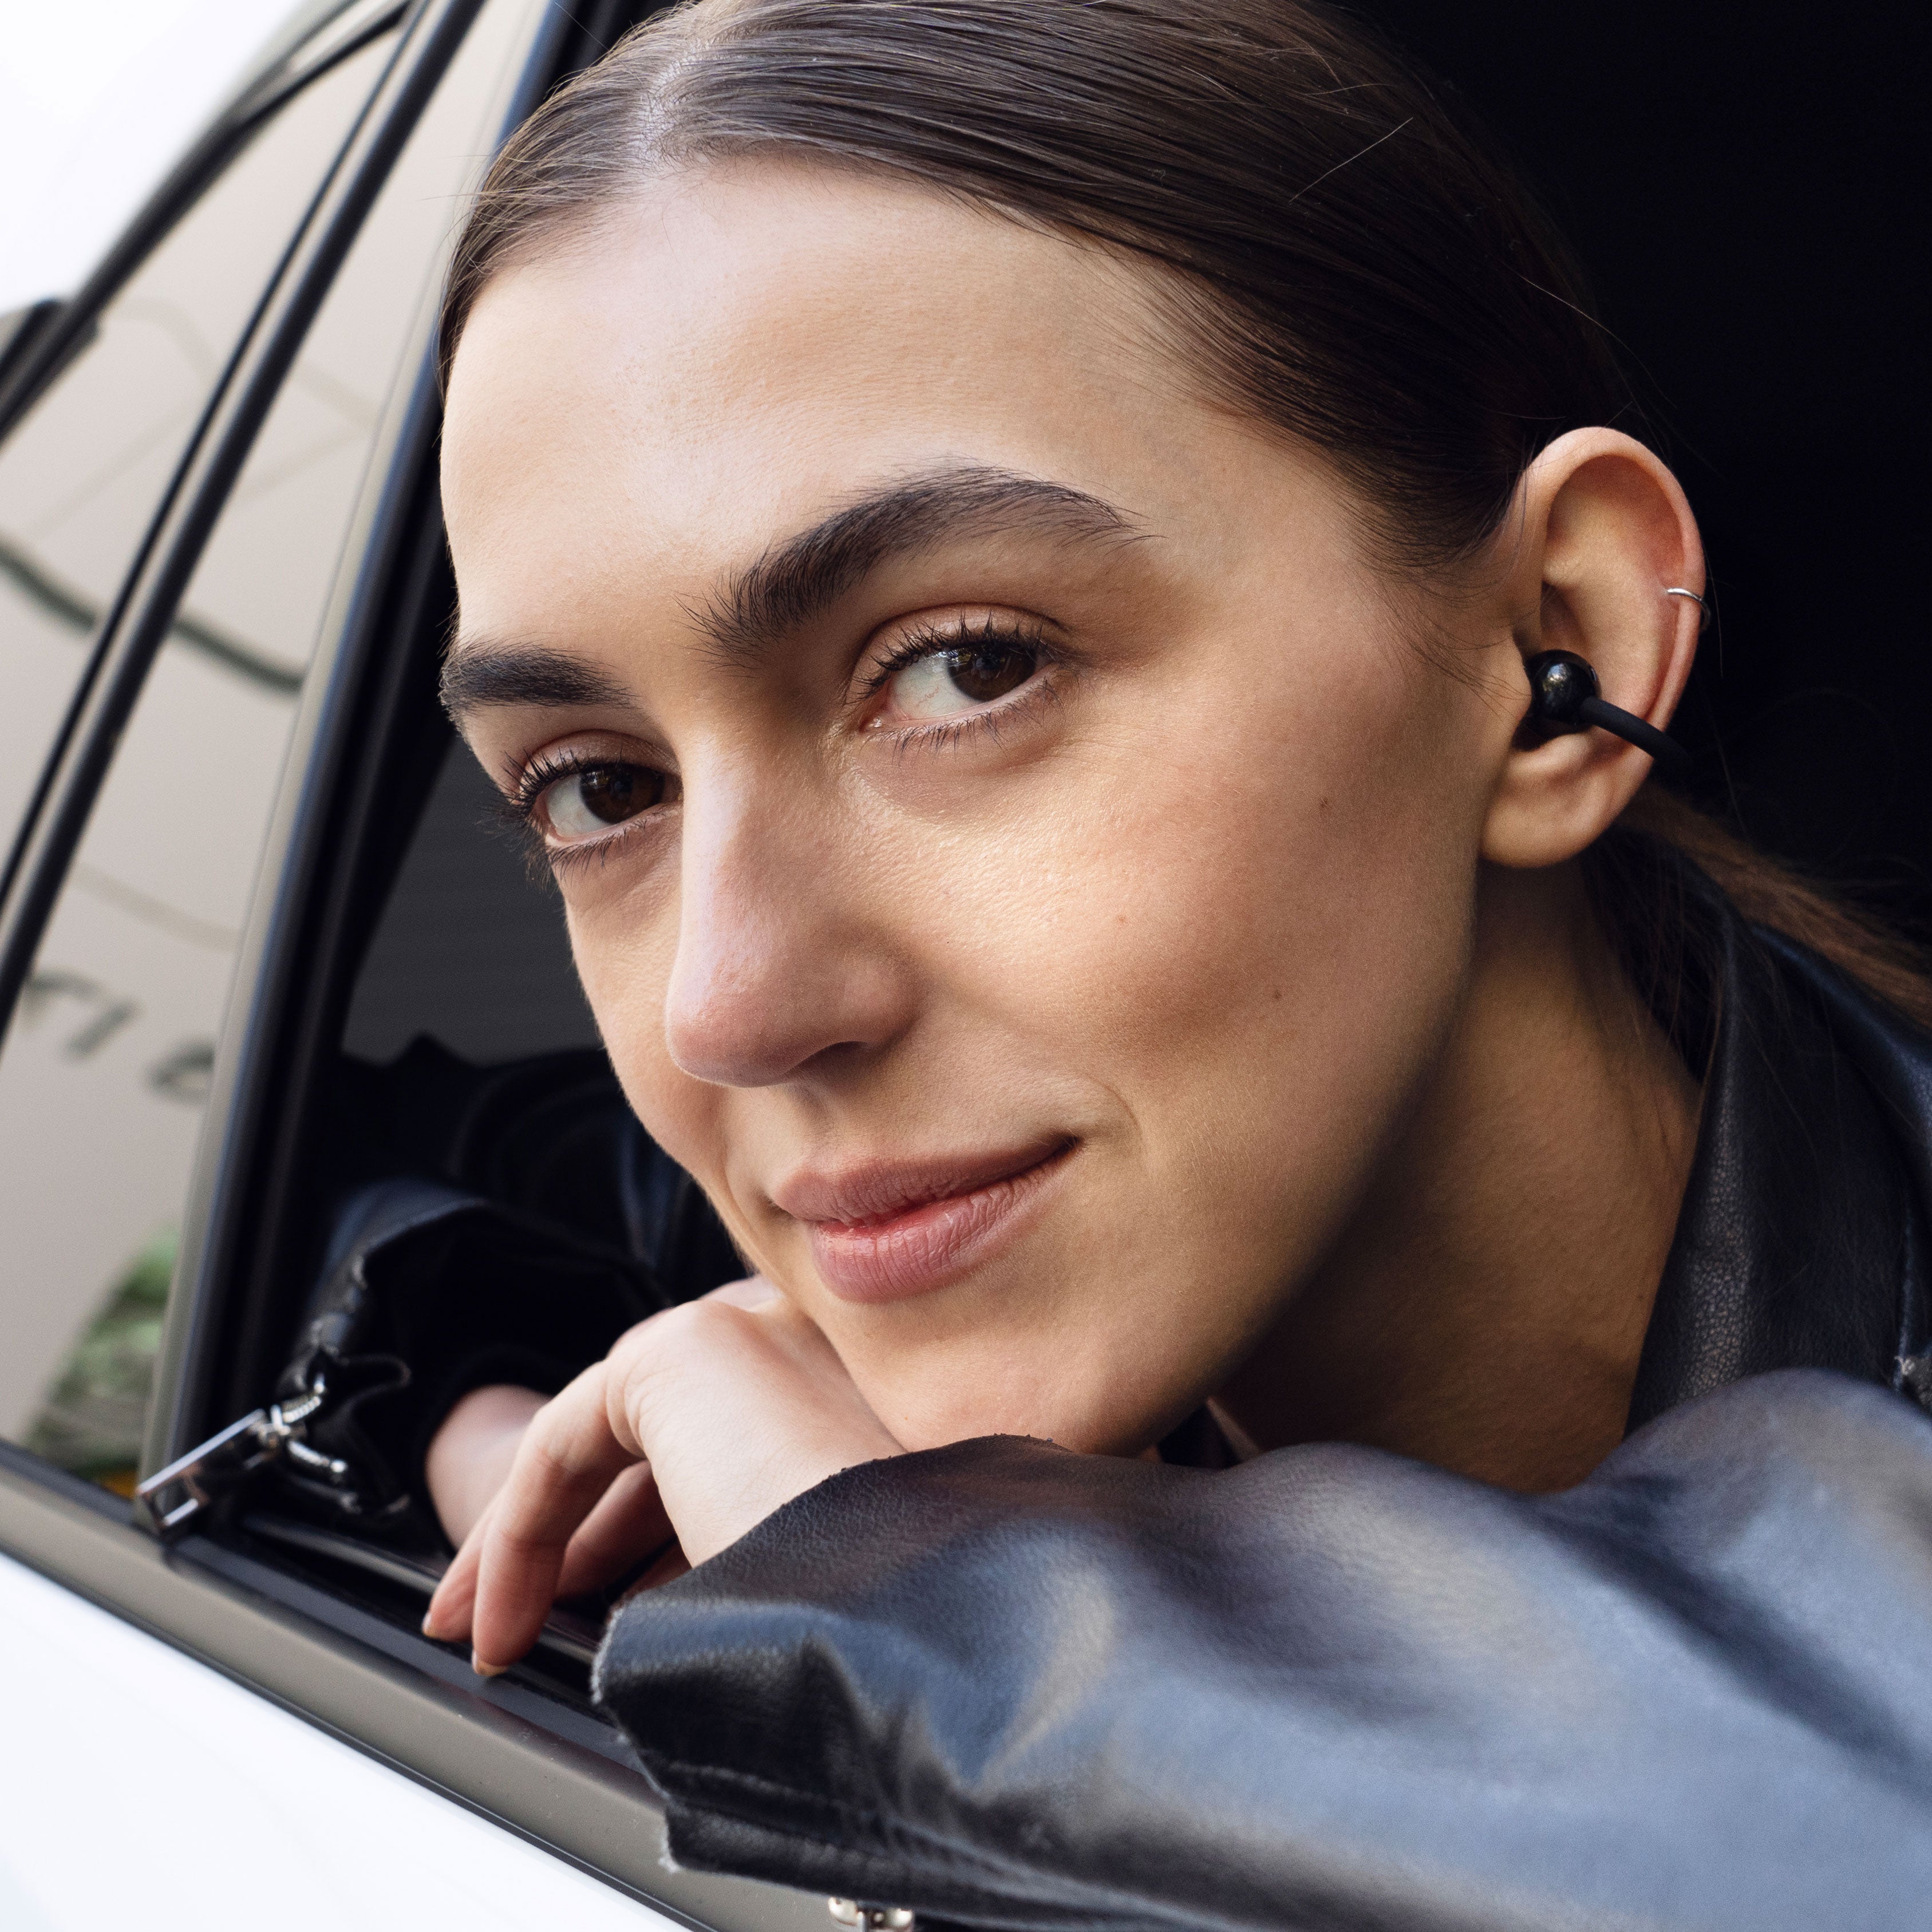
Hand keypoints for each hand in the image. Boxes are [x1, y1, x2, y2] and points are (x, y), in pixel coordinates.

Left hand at [422, 1279, 902, 1671]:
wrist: (932, 1614)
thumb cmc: (900, 1628)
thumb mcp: (834, 1580)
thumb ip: (770, 1551)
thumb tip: (672, 1606)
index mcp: (870, 1389)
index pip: (734, 1447)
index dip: (651, 1543)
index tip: (608, 1623)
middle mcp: (815, 1338)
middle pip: (659, 1441)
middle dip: (581, 1542)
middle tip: (525, 1626)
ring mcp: (752, 1329)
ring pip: (604, 1437)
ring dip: (537, 1540)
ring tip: (491, 1628)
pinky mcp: (682, 1349)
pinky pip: (566, 1442)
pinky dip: (521, 1533)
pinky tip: (500, 1619)